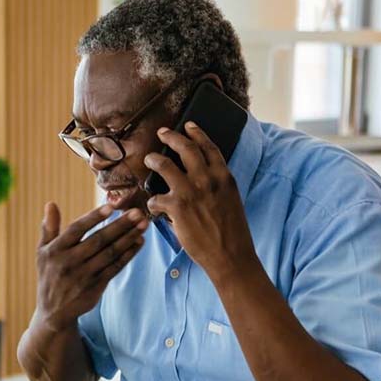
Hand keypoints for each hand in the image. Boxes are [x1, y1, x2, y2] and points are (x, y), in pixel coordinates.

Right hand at [36, 202, 147, 331]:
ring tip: (143, 224)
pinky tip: (139, 242)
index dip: (93, 218)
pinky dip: (128, 254)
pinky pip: (115, 267)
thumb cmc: (49, 274)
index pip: (76, 230)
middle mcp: (69, 263)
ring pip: (110, 253)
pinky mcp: (96, 287)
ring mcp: (84, 276)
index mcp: (55, 250)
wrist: (53, 312)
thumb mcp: (42, 252)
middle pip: (98, 240)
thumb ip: (49, 228)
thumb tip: (50, 204)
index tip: (110, 206)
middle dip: (120, 225)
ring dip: (129, 238)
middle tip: (138, 212)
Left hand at [144, 122, 257, 280]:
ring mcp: (191, 191)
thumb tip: (198, 176)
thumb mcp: (230, 199)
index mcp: (224, 176)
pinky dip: (152, 201)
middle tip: (162, 132)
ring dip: (153, 160)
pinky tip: (153, 206)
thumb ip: (216, 184)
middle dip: (171, 136)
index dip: (197, 133)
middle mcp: (208, 179)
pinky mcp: (177, 207)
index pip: (209, 147)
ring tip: (149, 160)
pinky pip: (155, 197)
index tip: (188, 125)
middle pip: (185, 148)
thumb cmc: (232, 232)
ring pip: (164, 165)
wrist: (231, 255)